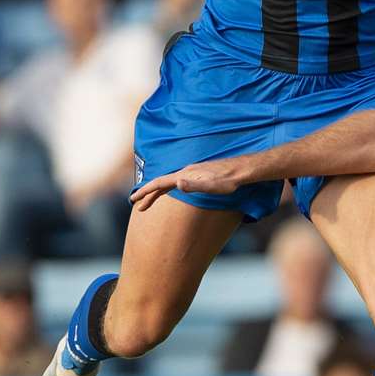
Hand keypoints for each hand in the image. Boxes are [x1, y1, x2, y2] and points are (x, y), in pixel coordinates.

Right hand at [130, 157, 246, 211]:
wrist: (241, 170)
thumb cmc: (228, 181)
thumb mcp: (212, 186)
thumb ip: (194, 186)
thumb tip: (177, 183)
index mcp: (185, 175)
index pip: (159, 183)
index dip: (145, 191)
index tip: (133, 199)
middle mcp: (186, 172)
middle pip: (161, 182)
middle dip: (147, 193)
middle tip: (136, 204)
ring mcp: (192, 173)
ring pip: (168, 183)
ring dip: (156, 192)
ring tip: (148, 204)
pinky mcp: (198, 174)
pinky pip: (176, 182)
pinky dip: (167, 189)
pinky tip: (170, 192)